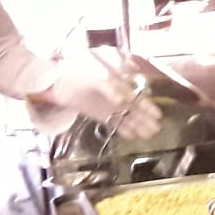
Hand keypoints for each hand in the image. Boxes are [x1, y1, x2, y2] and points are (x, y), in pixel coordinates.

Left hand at [34, 61, 162, 140]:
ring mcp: (108, 107)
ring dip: (138, 126)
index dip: (147, 107)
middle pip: (134, 110)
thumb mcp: (94, 81)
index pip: (136, 98)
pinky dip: (124, 130)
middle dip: (145, 119)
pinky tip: (132, 137)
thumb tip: (122, 100)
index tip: (158, 115)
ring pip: (126, 118)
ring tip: (148, 136)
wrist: (56, 85)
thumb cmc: (76, 77)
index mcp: (117, 87)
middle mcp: (116, 98)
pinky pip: (115, 123)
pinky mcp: (100, 115)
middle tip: (157, 129)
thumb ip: (109, 90)